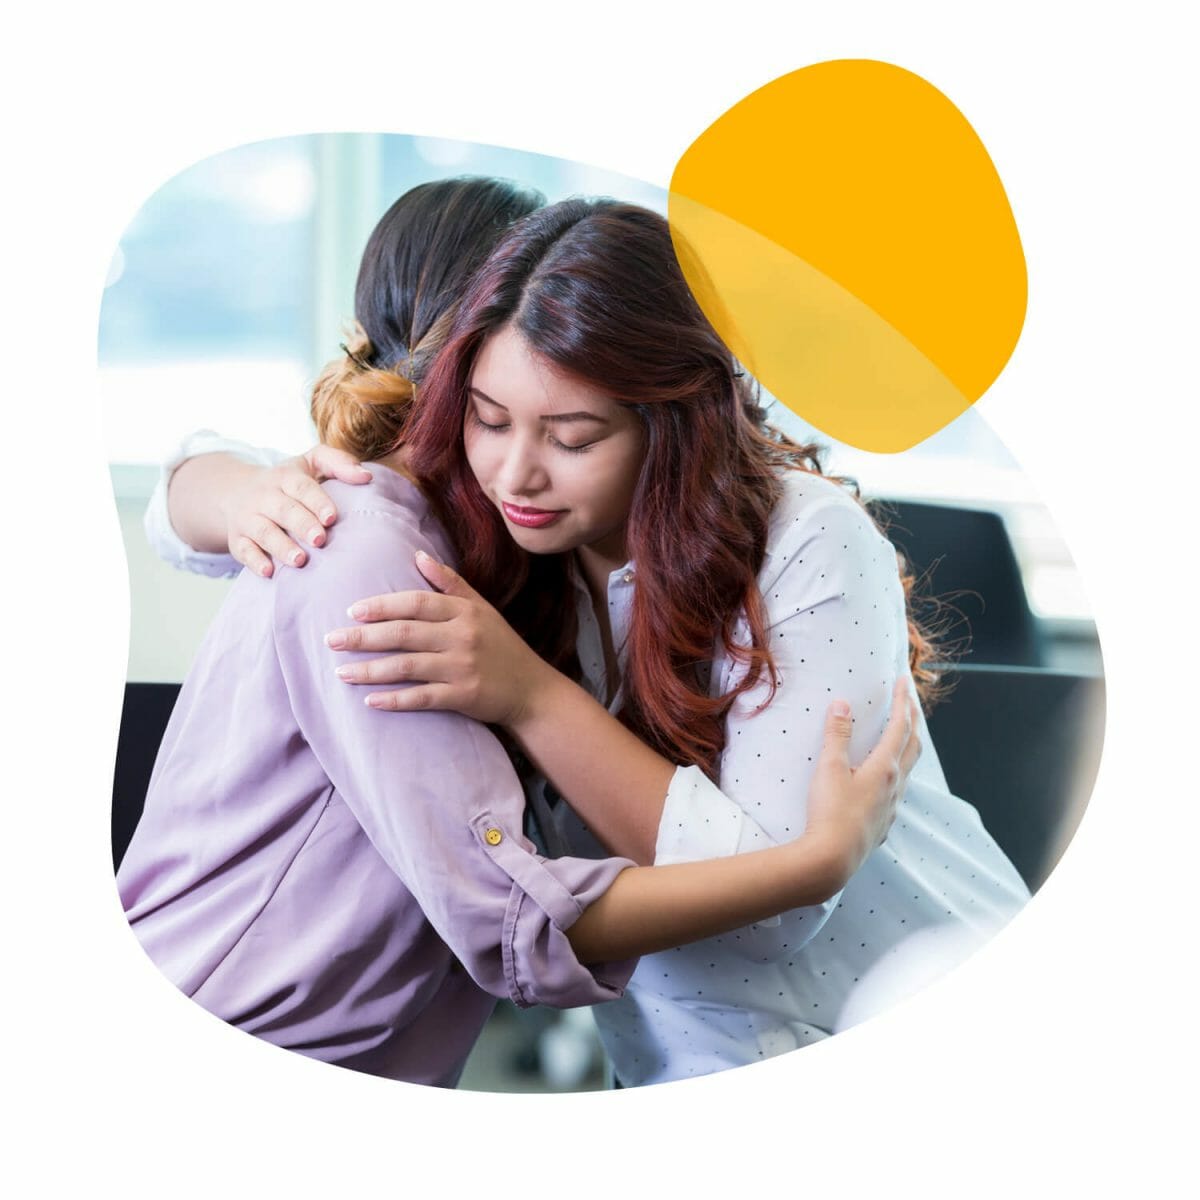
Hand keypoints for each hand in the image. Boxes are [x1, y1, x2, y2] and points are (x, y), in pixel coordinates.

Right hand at [224, 445, 371, 576]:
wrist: (236, 490)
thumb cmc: (288, 481)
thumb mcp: (311, 462)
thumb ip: (339, 463)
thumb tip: (367, 477)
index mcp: (285, 477)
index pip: (301, 488)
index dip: (316, 502)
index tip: (332, 518)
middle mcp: (264, 496)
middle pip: (283, 510)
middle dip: (302, 525)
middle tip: (320, 540)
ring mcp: (248, 518)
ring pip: (263, 531)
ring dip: (281, 546)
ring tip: (300, 560)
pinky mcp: (237, 539)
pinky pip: (242, 550)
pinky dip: (254, 561)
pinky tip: (269, 572)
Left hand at [326, 551, 556, 725]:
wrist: (531, 690)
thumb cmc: (501, 646)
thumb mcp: (481, 609)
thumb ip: (450, 584)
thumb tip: (418, 556)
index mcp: (464, 612)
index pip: (416, 603)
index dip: (382, 606)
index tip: (353, 612)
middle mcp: (463, 637)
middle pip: (404, 634)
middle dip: (363, 637)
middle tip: (331, 640)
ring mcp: (463, 667)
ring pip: (407, 666)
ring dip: (370, 670)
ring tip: (341, 672)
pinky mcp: (464, 696)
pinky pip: (422, 697)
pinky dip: (394, 700)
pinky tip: (370, 700)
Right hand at [802, 678, 920, 888]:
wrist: (832, 859)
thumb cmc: (830, 812)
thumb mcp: (829, 769)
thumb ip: (837, 735)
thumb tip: (843, 704)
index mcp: (885, 767)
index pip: (899, 725)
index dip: (902, 700)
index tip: (903, 680)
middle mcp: (896, 785)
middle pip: (913, 745)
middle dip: (913, 719)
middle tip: (909, 700)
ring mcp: (892, 805)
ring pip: (908, 768)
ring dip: (908, 745)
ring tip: (902, 734)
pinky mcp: (884, 821)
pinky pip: (897, 788)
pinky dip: (897, 770)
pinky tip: (885, 776)